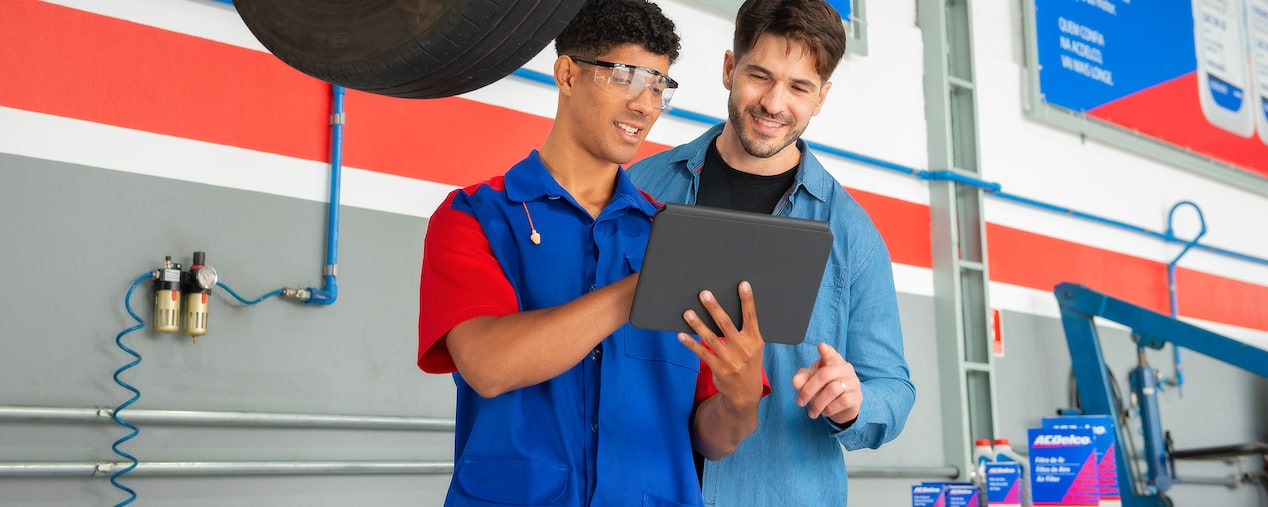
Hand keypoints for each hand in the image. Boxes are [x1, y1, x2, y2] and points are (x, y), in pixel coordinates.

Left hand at [677, 281, 764, 408]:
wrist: (745, 393)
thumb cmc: (748, 363)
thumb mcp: (754, 347)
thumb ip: (745, 331)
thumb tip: (725, 310)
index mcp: (755, 340)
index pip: (751, 316)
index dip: (747, 300)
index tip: (743, 284)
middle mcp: (743, 348)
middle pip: (726, 324)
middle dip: (714, 308)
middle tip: (704, 294)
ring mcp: (730, 359)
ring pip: (710, 338)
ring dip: (697, 324)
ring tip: (687, 312)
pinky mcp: (718, 369)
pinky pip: (702, 353)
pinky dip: (690, 343)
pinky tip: (681, 335)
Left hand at [791, 342, 861, 425]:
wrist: (844, 406)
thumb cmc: (824, 387)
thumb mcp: (811, 381)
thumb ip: (802, 379)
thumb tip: (795, 382)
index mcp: (833, 361)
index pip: (830, 354)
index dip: (826, 351)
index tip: (821, 347)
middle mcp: (845, 368)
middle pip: (824, 374)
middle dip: (808, 390)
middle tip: (799, 402)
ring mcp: (853, 382)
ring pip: (833, 390)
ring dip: (818, 403)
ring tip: (811, 412)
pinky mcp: (857, 396)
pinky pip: (842, 401)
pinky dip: (830, 408)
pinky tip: (824, 412)